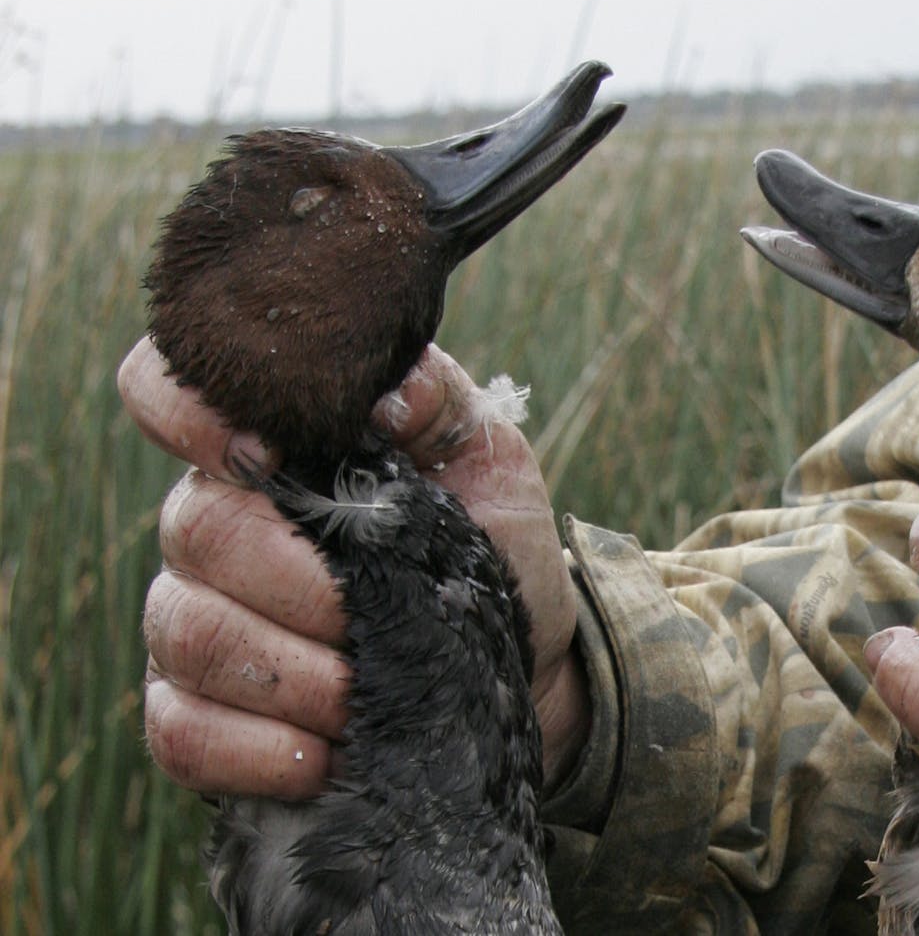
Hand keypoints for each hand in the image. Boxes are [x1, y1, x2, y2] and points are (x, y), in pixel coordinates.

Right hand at [118, 337, 584, 799]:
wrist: (522, 664)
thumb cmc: (493, 546)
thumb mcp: (488, 457)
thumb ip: (437, 401)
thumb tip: (383, 391)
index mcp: (270, 450)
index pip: (167, 392)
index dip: (186, 409)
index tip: (261, 450)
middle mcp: (214, 527)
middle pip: (197, 531)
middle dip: (295, 581)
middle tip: (366, 614)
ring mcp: (196, 621)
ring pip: (187, 633)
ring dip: (287, 672)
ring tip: (361, 694)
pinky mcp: (201, 715)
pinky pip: (180, 731)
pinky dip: (252, 748)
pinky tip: (323, 755)